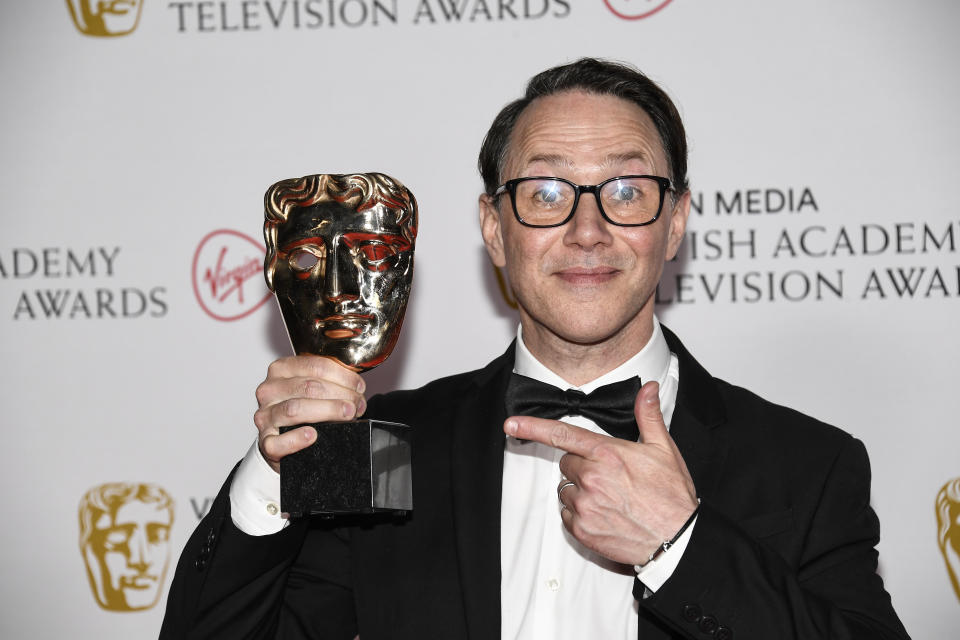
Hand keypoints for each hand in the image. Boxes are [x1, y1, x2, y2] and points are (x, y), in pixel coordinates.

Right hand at [253, 355, 366, 471]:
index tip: (358, 386)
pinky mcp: (266, 442)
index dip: (342, 376)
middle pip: (308, 387)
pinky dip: (297, 438)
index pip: (315, 366)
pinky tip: (312, 435)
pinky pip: (278, 441)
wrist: (284, 440)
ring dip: (327, 411)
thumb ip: (330, 380)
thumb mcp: (313, 388)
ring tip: (346, 414)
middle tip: (356, 403)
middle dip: (339, 394)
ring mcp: (265, 416)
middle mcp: (269, 390)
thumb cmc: (303, 410)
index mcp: (281, 370)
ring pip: (295, 409)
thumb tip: (357, 384)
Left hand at [504, 381, 697, 565]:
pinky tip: (604, 514)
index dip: (533, 427)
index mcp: (607, 454)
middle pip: (567, 463)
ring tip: (610, 498)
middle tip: (610, 476)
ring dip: (580, 491)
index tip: (511, 423)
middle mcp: (591, 478)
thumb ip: (648, 416)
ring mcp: (584, 505)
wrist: (677, 539)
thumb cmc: (671, 496)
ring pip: (565, 489)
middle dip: (582, 466)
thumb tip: (646, 389)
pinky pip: (567, 514)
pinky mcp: (582, 529)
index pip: (562, 434)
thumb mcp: (663, 450)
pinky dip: (580, 514)